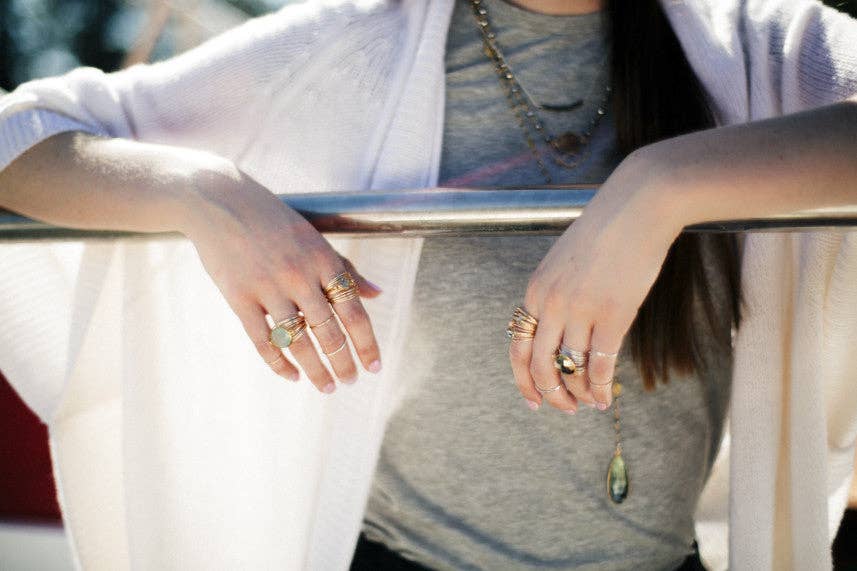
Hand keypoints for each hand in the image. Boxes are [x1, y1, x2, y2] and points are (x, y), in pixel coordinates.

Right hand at [180, 162, 382, 392]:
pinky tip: (292, 376)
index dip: (366, 343)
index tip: (375, 367)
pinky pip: (263, 341)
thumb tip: (378, 294)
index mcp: (323, 259)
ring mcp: (268, 288)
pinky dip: (279, 364)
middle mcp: (299, 275)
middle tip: (350, 382)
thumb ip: (346, 269)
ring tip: (326, 387)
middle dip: (344, 363)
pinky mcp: (239, 297)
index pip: (354, 311)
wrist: (220, 201)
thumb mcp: (315, 238)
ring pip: (299, 342)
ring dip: (316, 370)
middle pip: (329, 332)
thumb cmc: (274, 221)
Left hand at [510, 151, 680, 411]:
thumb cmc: (605, 232)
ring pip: (571, 369)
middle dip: (550, 395)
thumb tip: (561, 336)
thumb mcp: (564, 263)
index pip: (519, 348)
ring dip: (579, 395)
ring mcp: (580, 309)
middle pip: (540, 366)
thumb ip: (557, 297)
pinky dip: (601, 387)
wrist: (637, 205)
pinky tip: (607, 399)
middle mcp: (551, 303)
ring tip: (589, 404)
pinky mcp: (613, 313)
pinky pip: (601, 364)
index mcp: (535, 291)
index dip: (524, 381)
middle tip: (564, 409)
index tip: (534, 401)